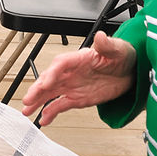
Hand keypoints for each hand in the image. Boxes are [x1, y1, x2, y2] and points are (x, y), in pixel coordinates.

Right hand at [21, 31, 136, 125]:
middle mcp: (71, 72)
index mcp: (78, 58)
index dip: (52, 73)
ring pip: (50, 93)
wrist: (130, 72)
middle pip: (50, 79)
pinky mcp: (77, 99)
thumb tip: (101, 36)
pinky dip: (51, 112)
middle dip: (38, 89)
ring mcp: (72, 86)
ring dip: (37, 101)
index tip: (45, 83)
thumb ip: (107, 44)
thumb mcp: (117, 49)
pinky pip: (60, 105)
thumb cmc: (121, 56)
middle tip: (29, 99)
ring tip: (27, 110)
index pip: (61, 64)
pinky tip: (43, 119)